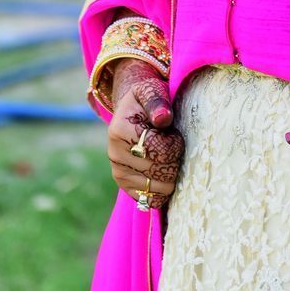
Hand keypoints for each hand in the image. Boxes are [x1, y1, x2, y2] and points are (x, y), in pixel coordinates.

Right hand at [107, 59, 183, 207]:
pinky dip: (163, 190)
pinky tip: (164, 172)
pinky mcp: (124, 184)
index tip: (173, 132)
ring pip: (157, 188)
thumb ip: (157, 102)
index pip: (158, 150)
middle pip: (159, 171)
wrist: (133, 110)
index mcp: (119, 130)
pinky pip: (149, 199)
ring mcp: (117, 171)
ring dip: (171, 174)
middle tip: (173, 144)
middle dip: (175, 159)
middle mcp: (114, 154)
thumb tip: (163, 118)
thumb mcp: (151, 91)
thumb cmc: (147, 99)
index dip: (174, 143)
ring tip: (167, 156)